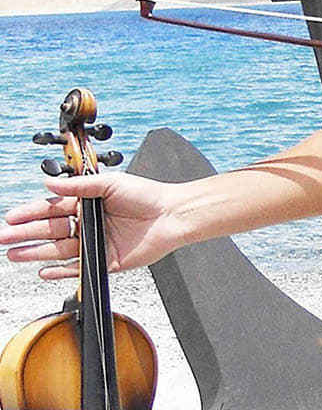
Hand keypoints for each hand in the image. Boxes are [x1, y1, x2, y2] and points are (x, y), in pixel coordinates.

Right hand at [0, 173, 183, 278]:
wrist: (171, 215)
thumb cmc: (146, 196)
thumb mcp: (111, 184)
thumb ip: (80, 187)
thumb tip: (50, 184)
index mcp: (88, 204)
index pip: (52, 209)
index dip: (31, 213)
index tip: (11, 217)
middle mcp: (89, 224)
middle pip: (50, 230)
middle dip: (25, 234)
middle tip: (3, 237)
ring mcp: (96, 244)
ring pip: (59, 249)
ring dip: (35, 252)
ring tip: (13, 254)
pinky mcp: (106, 261)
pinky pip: (79, 267)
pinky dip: (61, 271)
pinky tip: (43, 271)